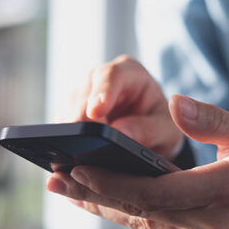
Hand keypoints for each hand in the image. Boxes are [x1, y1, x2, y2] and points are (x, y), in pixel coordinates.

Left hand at [47, 94, 228, 228]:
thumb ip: (211, 119)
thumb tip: (175, 104)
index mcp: (228, 191)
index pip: (158, 191)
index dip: (115, 183)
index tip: (79, 169)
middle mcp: (215, 226)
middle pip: (142, 212)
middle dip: (94, 195)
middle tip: (55, 179)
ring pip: (145, 225)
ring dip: (104, 207)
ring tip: (67, 188)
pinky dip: (128, 216)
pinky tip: (102, 202)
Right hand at [62, 55, 183, 158]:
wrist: (152, 138)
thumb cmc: (162, 127)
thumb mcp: (166, 130)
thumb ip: (148, 129)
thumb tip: (119, 131)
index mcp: (130, 73)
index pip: (112, 75)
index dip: (102, 92)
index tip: (95, 112)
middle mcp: (101, 79)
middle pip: (84, 91)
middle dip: (80, 115)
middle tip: (77, 138)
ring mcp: (83, 96)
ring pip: (69, 108)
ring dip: (70, 129)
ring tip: (72, 152)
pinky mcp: (71, 115)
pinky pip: (62, 125)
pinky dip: (64, 139)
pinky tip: (67, 156)